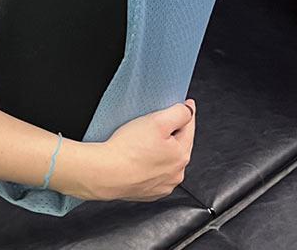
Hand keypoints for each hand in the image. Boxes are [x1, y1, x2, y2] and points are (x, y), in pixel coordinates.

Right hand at [63, 100, 196, 201]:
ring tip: (143, 141)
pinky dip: (150, 165)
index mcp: (181, 155)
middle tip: (155, 122)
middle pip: (178, 145)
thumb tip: (189, 110)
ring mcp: (163, 185)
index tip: (184, 104)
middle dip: (172, 133)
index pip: (189, 128)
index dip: (185, 113)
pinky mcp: (149, 192)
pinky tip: (138, 157)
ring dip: (161, 150)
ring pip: (166, 160)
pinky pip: (154, 173)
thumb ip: (179, 113)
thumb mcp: (157, 121)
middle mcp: (176, 173)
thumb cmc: (129, 149)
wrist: (107, 173)